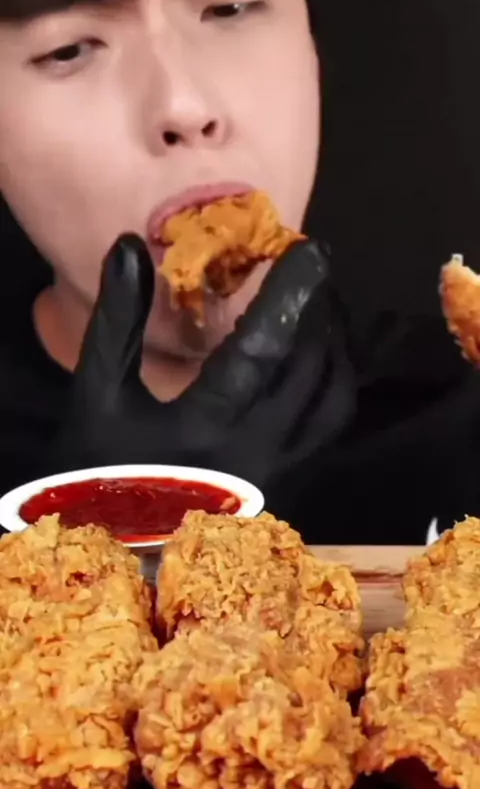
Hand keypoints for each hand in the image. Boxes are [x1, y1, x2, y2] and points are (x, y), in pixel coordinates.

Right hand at [46, 234, 354, 492]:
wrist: (113, 541)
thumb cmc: (100, 469)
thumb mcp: (96, 391)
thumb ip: (117, 319)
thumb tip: (131, 246)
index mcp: (205, 424)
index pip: (262, 348)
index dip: (289, 293)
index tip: (311, 249)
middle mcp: (255, 448)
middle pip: (310, 368)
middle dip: (321, 309)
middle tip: (319, 267)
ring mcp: (277, 468)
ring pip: (332, 399)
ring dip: (335, 345)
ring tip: (324, 305)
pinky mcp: (286, 480)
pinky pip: (329, 426)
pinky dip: (336, 383)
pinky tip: (323, 358)